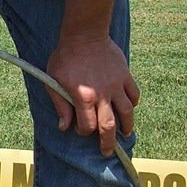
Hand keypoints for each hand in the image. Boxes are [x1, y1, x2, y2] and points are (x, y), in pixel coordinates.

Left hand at [46, 35, 139, 156]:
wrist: (84, 34)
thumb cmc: (65, 57)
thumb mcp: (53, 81)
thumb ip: (60, 105)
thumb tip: (64, 127)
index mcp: (83, 97)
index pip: (88, 125)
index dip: (84, 132)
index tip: (81, 130)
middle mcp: (103, 94)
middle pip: (109, 125)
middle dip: (109, 142)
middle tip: (108, 152)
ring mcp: (116, 85)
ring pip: (127, 112)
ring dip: (127, 126)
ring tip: (125, 134)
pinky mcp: (125, 75)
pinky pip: (134, 94)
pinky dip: (133, 103)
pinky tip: (129, 108)